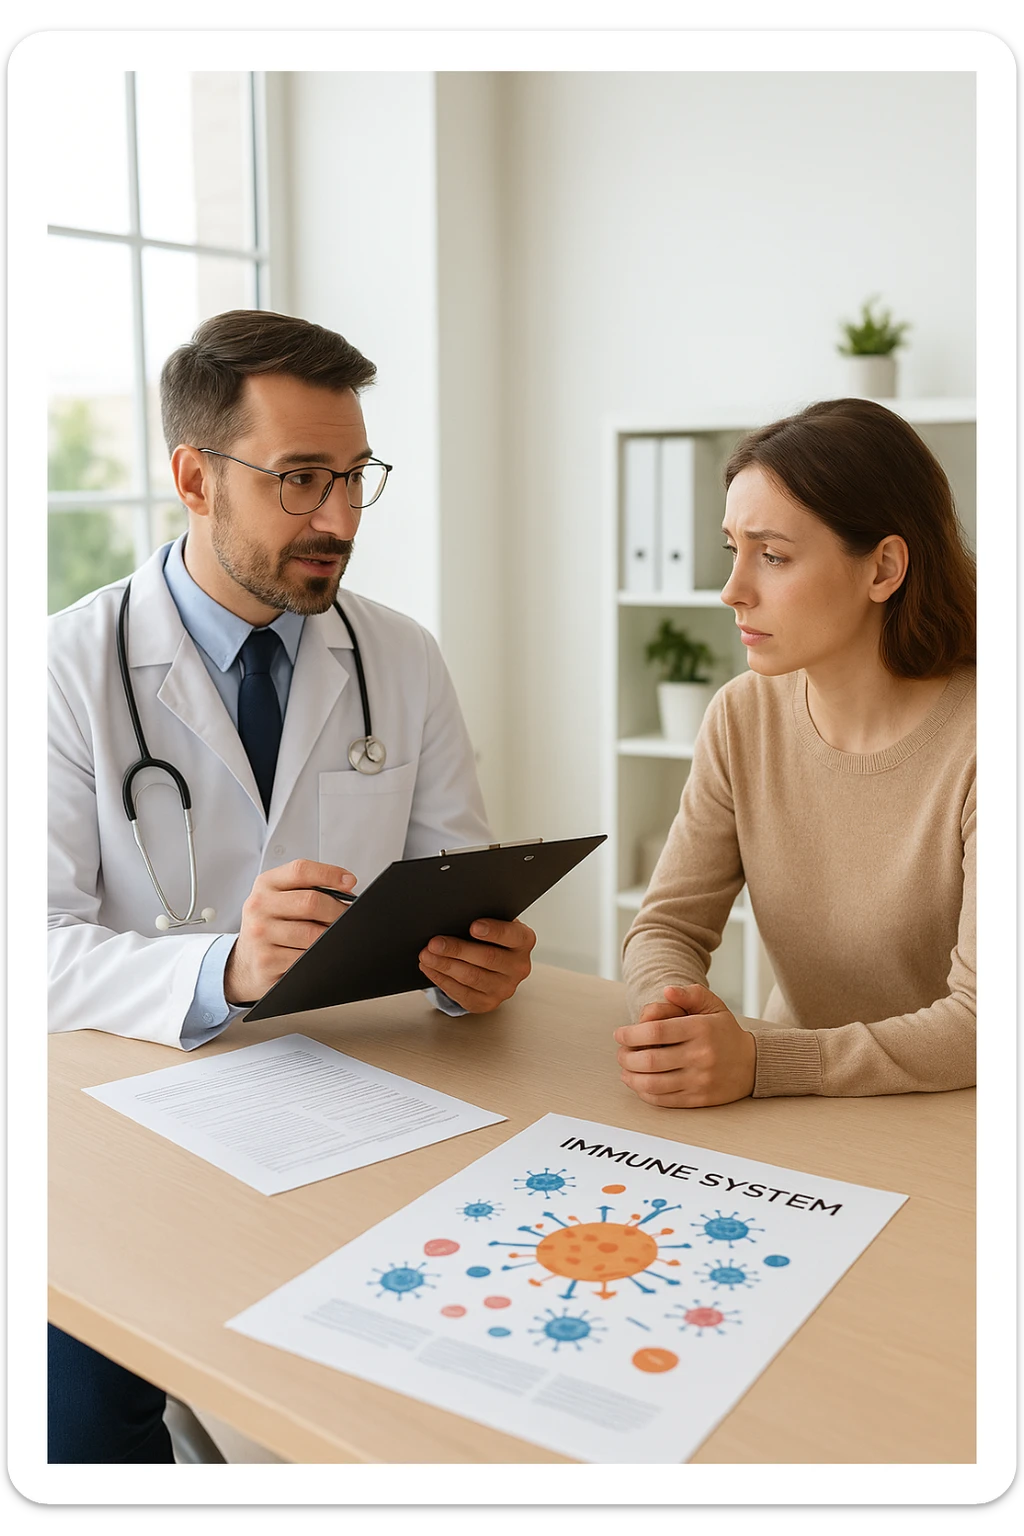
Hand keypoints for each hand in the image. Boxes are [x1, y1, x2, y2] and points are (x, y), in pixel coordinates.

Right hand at [224, 859, 356, 1003]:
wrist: (245, 963)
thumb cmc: (271, 926)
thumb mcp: (279, 899)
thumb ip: (307, 888)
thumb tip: (346, 889)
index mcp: (265, 884)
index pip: (301, 870)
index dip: (330, 874)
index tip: (350, 882)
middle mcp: (259, 906)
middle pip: (311, 902)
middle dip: (338, 910)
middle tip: (346, 917)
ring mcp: (261, 934)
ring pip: (312, 933)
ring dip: (331, 936)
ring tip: (333, 936)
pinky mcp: (267, 960)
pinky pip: (307, 957)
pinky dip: (319, 955)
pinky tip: (317, 953)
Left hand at [418, 918, 535, 1013]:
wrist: (495, 962)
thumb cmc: (491, 937)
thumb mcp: (494, 923)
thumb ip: (482, 919)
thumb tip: (454, 917)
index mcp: (524, 941)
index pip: (512, 935)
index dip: (493, 931)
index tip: (473, 926)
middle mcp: (519, 966)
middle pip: (487, 958)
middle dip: (457, 950)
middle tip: (434, 943)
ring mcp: (505, 988)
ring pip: (472, 977)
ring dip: (445, 966)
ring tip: (426, 955)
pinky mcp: (488, 1002)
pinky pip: (462, 994)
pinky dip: (442, 980)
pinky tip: (430, 969)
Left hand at [614, 983, 756, 1107]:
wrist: (753, 1064)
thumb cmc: (725, 1032)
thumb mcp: (713, 1005)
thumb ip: (689, 994)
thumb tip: (667, 991)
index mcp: (700, 1029)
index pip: (656, 1032)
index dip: (631, 1033)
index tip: (619, 1034)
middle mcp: (700, 1055)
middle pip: (650, 1060)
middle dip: (626, 1057)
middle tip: (620, 1053)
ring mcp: (700, 1079)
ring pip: (654, 1083)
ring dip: (631, 1077)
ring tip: (625, 1070)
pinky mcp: (699, 1098)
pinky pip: (665, 1099)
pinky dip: (645, 1093)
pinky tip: (639, 1084)